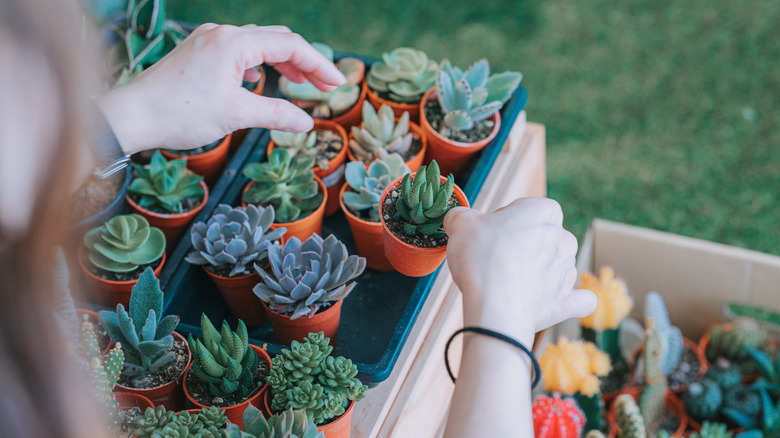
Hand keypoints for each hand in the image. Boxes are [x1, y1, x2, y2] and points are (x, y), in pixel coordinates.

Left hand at [97, 24, 345, 154]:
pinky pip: (237, 51)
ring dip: (282, 62)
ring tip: (301, 84)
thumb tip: (308, 123)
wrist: (132, 116)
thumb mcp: (236, 116)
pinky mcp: (197, 53)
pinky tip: (260, 82)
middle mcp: (221, 34)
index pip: (290, 46)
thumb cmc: (179, 113)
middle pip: (276, 39)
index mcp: (234, 42)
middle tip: (325, 86)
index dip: (318, 65)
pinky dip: (258, 64)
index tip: (338, 85)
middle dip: (304, 61)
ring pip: (257, 44)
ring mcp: (207, 41)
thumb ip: (276, 115)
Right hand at [443, 197, 596, 342]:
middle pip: (544, 236)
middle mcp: (563, 238)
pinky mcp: (567, 302)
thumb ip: (461, 215)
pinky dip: (570, 300)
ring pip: (557, 265)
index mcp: (544, 211)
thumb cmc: (481, 258)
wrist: (495, 306)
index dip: (507, 218)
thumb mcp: (461, 224)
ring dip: (539, 272)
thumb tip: (457, 218)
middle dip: (524, 245)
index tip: (488, 232)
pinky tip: (556, 300)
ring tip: (508, 283)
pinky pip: (580, 300)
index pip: (529, 207)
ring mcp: (567, 272)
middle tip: (494, 258)